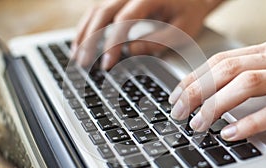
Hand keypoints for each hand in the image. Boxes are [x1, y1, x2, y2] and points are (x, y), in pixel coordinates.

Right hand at [71, 0, 222, 68]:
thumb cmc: (189, 12)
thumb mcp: (182, 29)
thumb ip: (158, 40)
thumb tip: (130, 49)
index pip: (124, 20)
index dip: (112, 43)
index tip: (107, 63)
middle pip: (103, 13)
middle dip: (91, 40)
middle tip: (83, 63)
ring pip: (96, 11)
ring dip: (84, 34)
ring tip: (77, 56)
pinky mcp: (120, 1)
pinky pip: (99, 12)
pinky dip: (88, 27)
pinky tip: (81, 42)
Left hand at [169, 39, 265, 140]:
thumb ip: (243, 75)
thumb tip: (206, 94)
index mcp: (264, 52)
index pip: (219, 61)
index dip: (193, 78)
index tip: (176, 96)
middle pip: (226, 70)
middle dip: (196, 91)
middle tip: (179, 111)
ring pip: (246, 84)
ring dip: (216, 105)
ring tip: (198, 124)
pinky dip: (249, 123)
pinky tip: (229, 133)